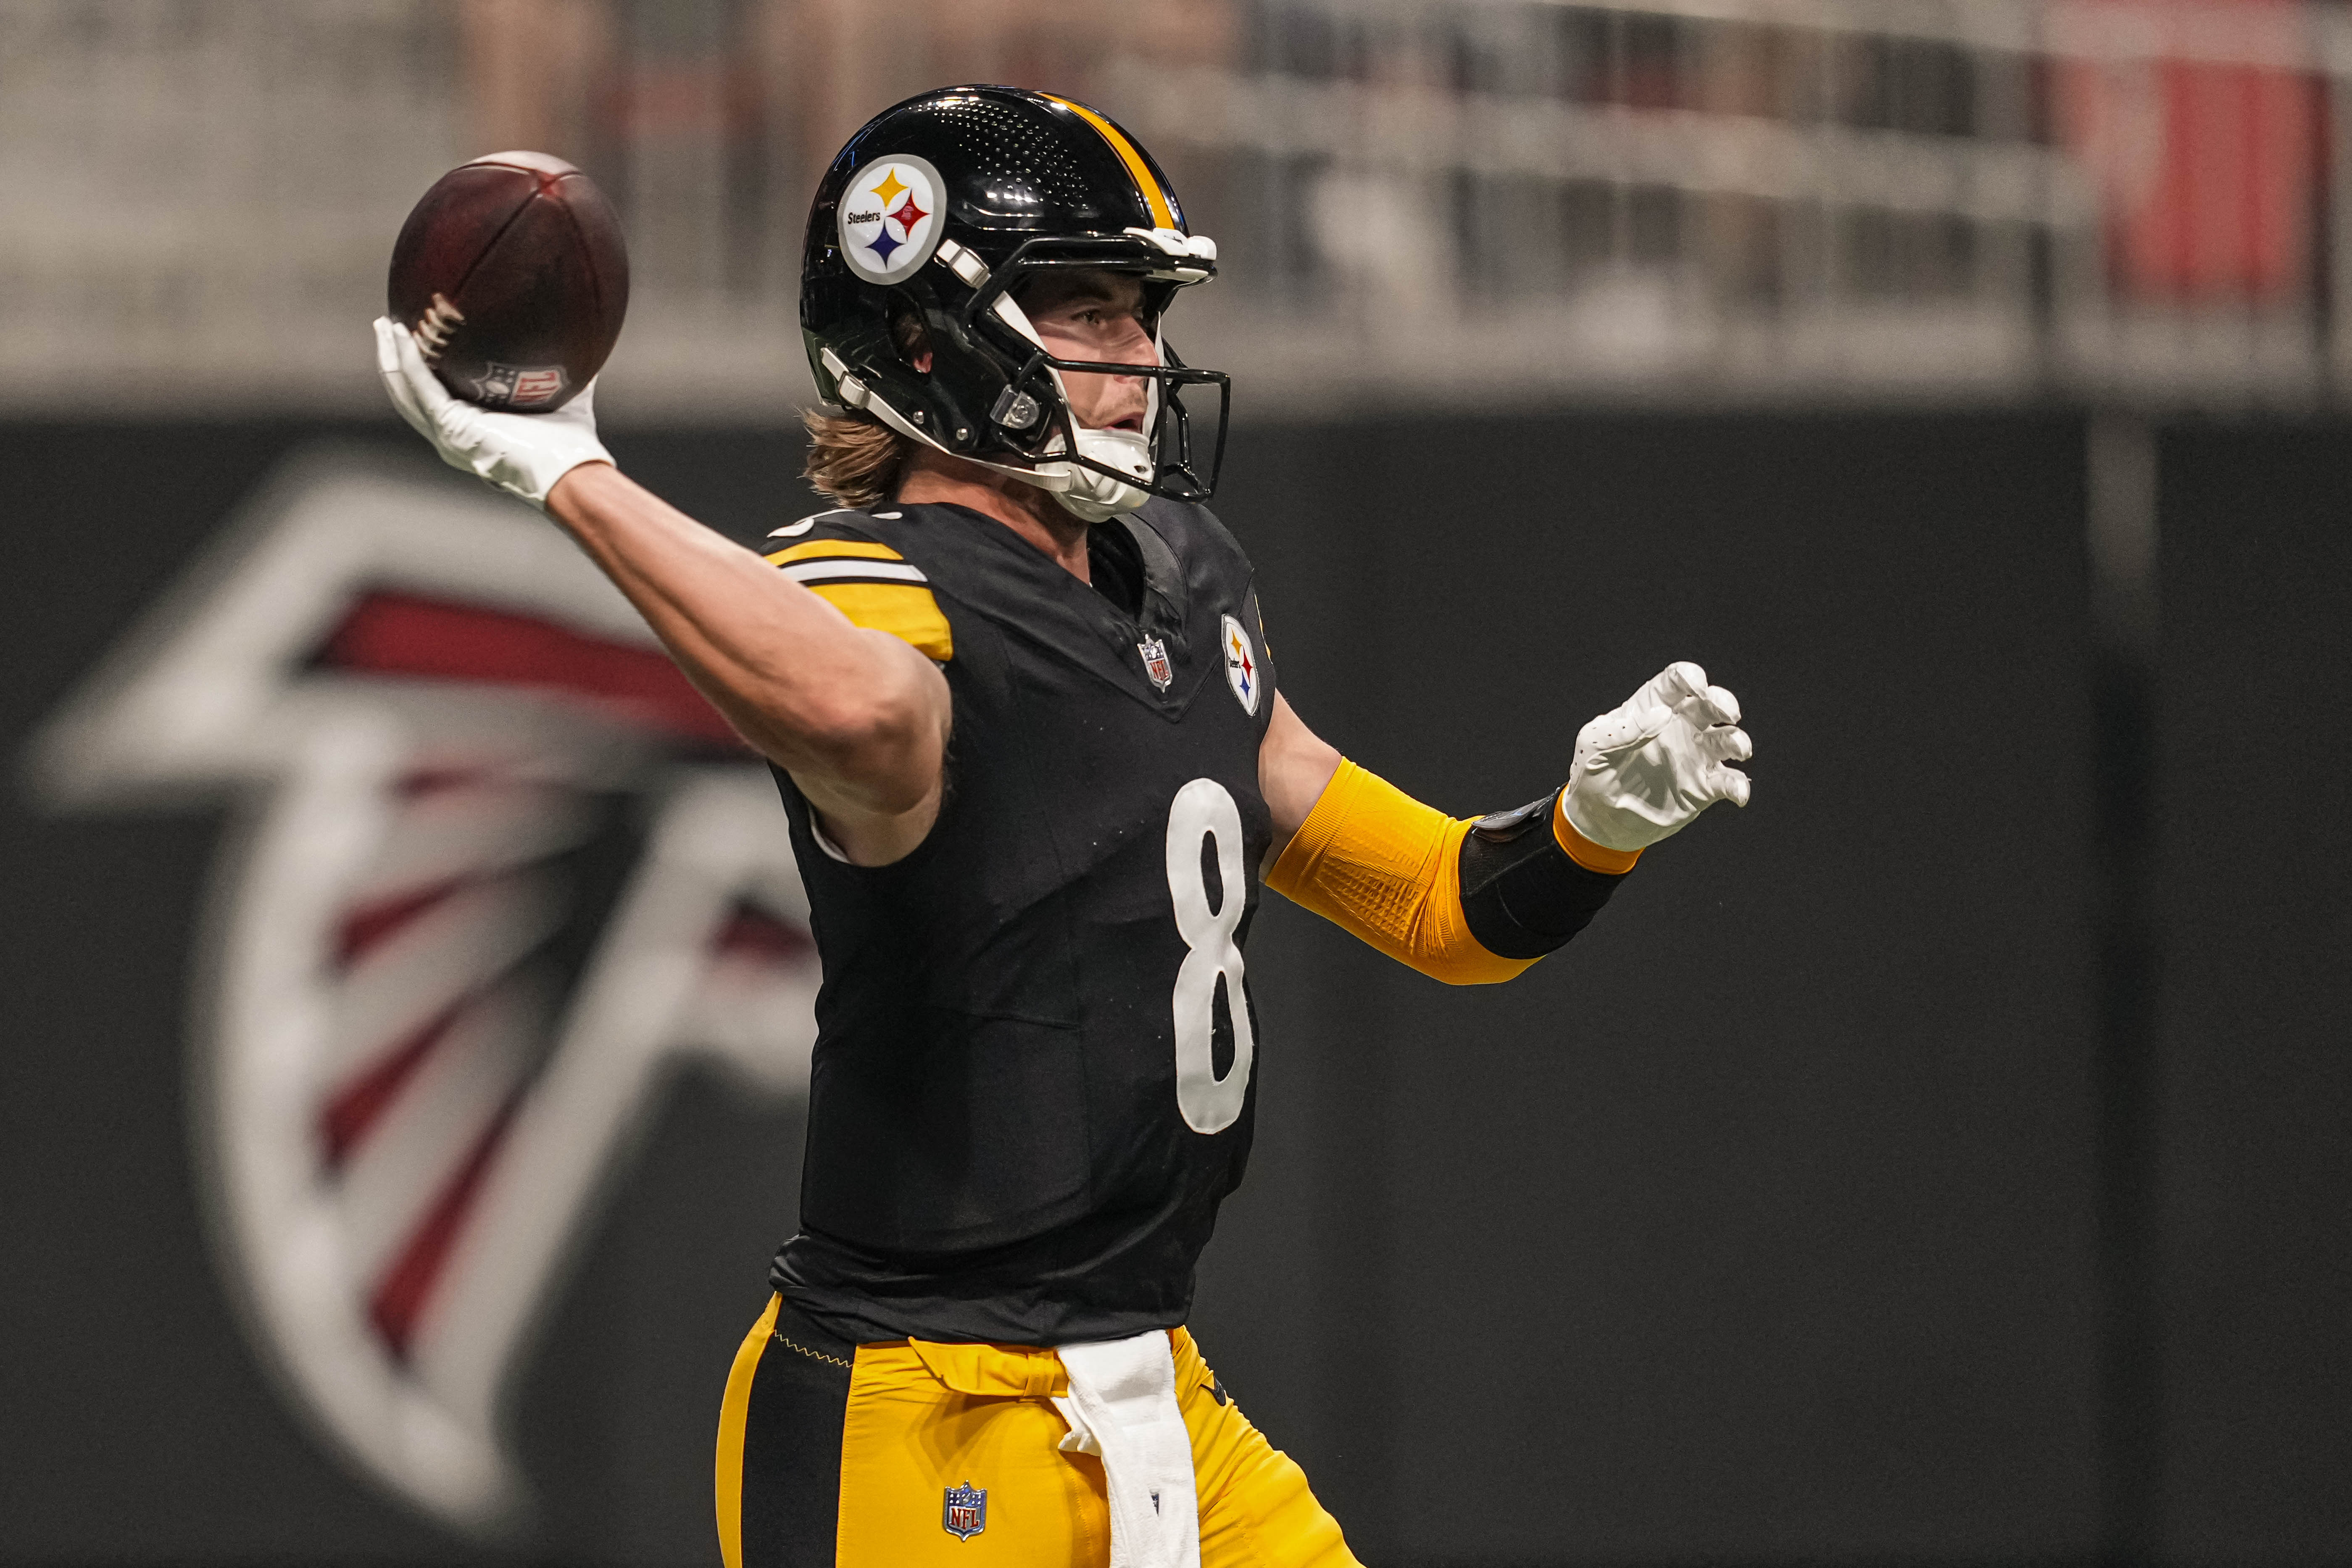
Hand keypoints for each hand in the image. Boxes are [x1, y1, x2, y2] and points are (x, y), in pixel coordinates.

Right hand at [371, 317, 612, 508]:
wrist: (569, 473)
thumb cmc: (570, 446)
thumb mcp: (565, 400)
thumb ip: (567, 375)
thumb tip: (586, 347)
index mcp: (472, 432)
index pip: (435, 399)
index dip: (422, 371)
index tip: (416, 340)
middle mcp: (452, 436)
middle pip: (409, 392)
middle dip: (395, 358)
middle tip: (386, 327)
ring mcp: (447, 434)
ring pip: (405, 390)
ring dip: (392, 355)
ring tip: (384, 326)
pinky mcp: (450, 426)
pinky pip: (420, 386)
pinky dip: (409, 360)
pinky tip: (402, 335)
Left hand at [1562, 661, 1751, 852]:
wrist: (1597, 818)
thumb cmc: (1593, 772)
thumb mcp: (1595, 745)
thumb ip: (1625, 729)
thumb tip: (1662, 714)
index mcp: (1652, 707)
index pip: (1676, 682)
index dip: (1690, 677)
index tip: (1696, 685)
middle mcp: (1680, 727)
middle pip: (1710, 704)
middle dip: (1723, 701)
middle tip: (1729, 711)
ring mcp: (1694, 756)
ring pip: (1726, 739)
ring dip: (1737, 741)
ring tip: (1739, 749)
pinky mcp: (1703, 787)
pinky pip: (1728, 782)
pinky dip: (1738, 786)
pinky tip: (1737, 794)